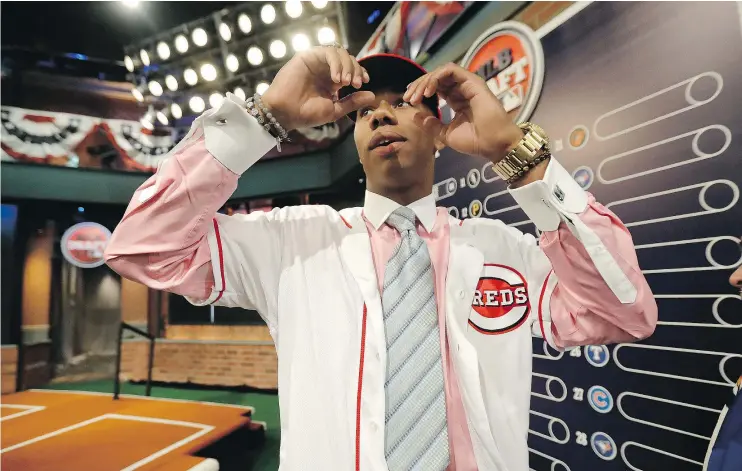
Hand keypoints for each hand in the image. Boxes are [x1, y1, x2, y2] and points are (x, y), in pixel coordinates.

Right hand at [261, 46, 374, 130]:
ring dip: (347, 66)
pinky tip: (337, 78)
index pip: (351, 69)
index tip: (364, 82)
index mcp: (332, 81)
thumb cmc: (307, 114)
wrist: (286, 114)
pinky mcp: (308, 56)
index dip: (360, 72)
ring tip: (345, 82)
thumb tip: (373, 96)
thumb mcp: (335, 109)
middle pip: (348, 59)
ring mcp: (316, 62)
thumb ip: (352, 102)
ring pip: (339, 52)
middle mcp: (325, 69)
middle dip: (355, 69)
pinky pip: (327, 51)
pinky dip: (336, 63)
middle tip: (355, 84)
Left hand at [403, 62, 522, 162]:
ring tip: (417, 96)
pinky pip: (450, 71)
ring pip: (441, 72)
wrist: (493, 144)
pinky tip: (428, 92)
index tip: (408, 101)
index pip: (435, 87)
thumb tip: (416, 116)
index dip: (420, 91)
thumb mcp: (446, 134)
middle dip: (419, 85)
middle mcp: (462, 89)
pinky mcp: (473, 81)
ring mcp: (468, 84)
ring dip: (426, 81)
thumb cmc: (475, 141)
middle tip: (408, 98)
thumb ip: (432, 125)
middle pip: (436, 78)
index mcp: (457, 99)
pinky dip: (436, 78)